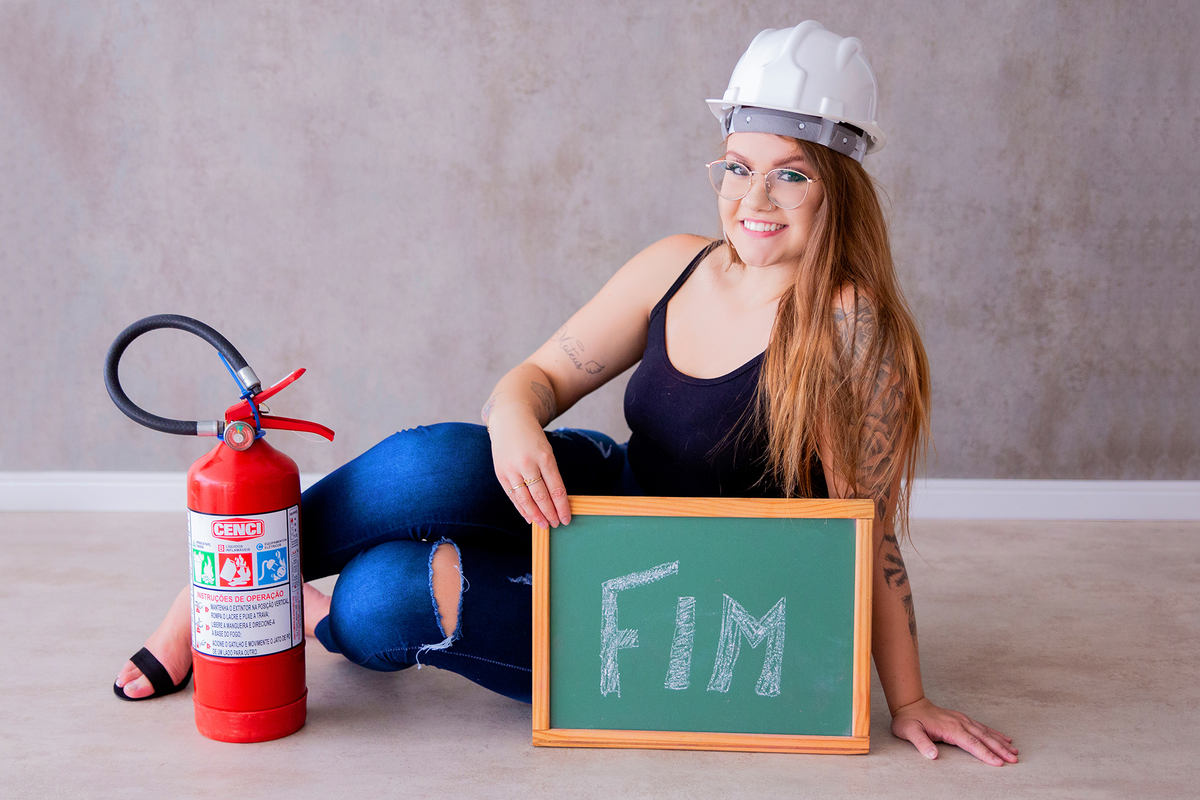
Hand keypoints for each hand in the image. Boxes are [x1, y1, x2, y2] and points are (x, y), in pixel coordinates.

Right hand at [486, 402, 570, 528]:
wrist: (509, 419)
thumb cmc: (533, 438)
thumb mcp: (546, 451)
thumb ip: (550, 474)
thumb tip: (556, 501)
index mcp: (544, 456)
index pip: (556, 488)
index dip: (562, 507)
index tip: (567, 519)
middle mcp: (527, 463)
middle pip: (541, 496)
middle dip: (550, 513)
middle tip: (557, 524)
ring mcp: (511, 469)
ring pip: (525, 499)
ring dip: (536, 515)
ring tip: (544, 525)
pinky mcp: (500, 473)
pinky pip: (512, 495)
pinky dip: (521, 508)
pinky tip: (529, 517)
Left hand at [891, 697, 1016, 765]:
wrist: (909, 704)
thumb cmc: (909, 720)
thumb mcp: (909, 731)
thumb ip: (921, 743)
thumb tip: (932, 755)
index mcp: (950, 727)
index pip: (971, 743)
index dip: (985, 753)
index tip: (998, 763)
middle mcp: (959, 722)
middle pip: (983, 737)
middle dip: (999, 749)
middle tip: (1014, 760)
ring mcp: (962, 719)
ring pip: (986, 732)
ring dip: (1000, 742)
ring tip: (1014, 751)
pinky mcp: (963, 719)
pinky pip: (982, 727)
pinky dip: (995, 733)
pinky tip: (1004, 738)